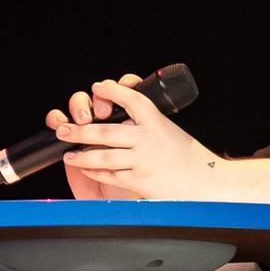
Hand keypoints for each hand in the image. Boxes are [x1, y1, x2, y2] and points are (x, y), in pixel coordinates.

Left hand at [53, 74, 221, 199]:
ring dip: (82, 154)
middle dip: (79, 130)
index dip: (111, 91)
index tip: (97, 87)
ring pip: (103, 155)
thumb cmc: (189, 158)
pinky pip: (111, 175)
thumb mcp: (170, 131)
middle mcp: (148, 139)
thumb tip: (122, 117)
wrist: (206, 183)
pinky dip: (96, 171)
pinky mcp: (140, 181)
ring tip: (68, 154)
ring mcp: (143, 161)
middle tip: (62, 129)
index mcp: (156, 121)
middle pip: (105, 130)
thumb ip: (147, 124)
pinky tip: (87, 168)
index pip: (130, 99)